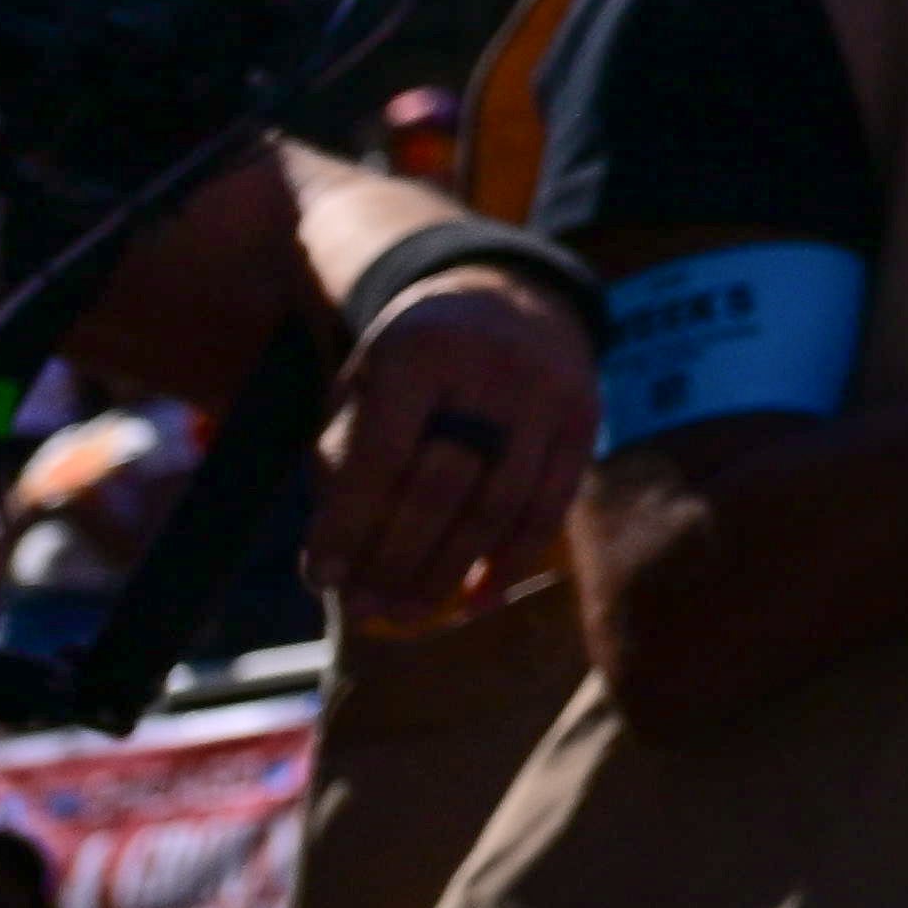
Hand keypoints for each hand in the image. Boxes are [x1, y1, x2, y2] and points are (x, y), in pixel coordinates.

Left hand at [307, 263, 595, 624]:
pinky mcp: (585, 416)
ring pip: (500, 504)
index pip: (382, 454)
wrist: (508, 295)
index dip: (349, 524)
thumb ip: (345, 460)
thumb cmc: (415, 362)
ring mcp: (547, 390)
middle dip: (397, 558)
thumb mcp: (367, 383)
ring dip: (449, 571)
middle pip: (444, 486)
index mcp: (418, 350)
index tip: (322, 578)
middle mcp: (491, 365)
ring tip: (407, 612)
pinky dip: (512, 561)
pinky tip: (477, 596)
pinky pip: (551, 505)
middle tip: (364, 607)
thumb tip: (332, 565)